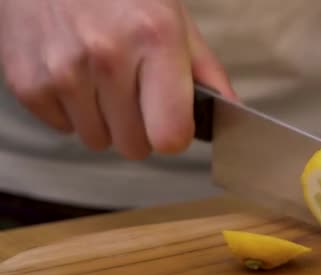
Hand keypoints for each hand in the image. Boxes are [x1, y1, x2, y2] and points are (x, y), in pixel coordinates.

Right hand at [0, 0, 235, 158]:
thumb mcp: (174, 19)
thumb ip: (205, 70)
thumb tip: (231, 111)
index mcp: (155, 39)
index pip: (170, 137)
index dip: (173, 134)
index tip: (169, 121)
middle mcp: (108, 56)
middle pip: (135, 147)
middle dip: (139, 129)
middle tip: (134, 93)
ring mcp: (62, 70)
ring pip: (98, 141)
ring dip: (104, 120)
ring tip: (101, 79)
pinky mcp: (27, 82)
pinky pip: (63, 128)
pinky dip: (71, 110)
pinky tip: (74, 74)